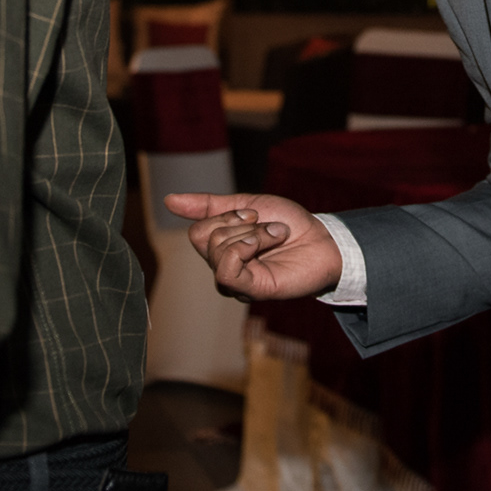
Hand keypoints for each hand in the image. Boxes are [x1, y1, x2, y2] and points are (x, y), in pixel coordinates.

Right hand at [165, 192, 342, 302]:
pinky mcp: (250, 290)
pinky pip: (226, 271)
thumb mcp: (247, 204)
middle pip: (204, 239)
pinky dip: (246, 248)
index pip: (198, 230)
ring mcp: (236, 281)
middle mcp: (223, 267)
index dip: (228, 215)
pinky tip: (268, 243)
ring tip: (276, 236)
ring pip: (217, 250)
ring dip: (253, 233)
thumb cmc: (288, 224)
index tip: (255, 213)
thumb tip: (168, 199)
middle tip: (267, 227)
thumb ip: (208, 205)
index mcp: (220, 249)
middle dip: (240, 223)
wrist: (322, 239)